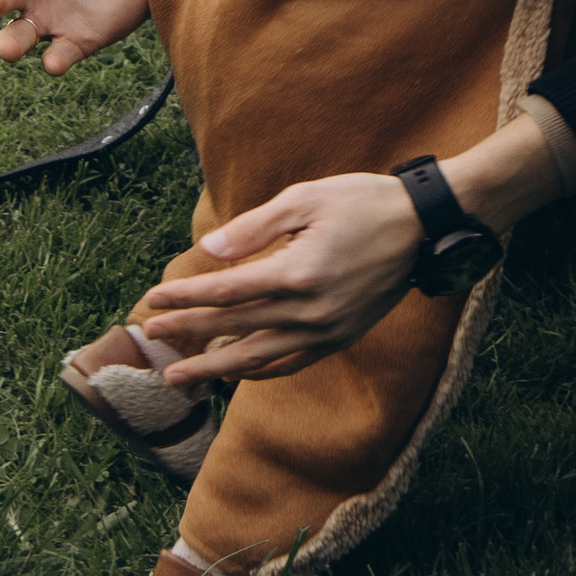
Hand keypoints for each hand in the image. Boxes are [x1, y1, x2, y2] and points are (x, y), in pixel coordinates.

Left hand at [139, 113, 562, 385]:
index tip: (153, 301)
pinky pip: (292, 363)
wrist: (424, 227)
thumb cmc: (363, 201)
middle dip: (188, 333)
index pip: (226, 291)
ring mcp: (328, 330)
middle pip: (235, 327)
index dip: (185, 298)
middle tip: (150, 337)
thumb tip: (208, 251)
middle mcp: (310, 310)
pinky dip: (259, 370)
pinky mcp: (342, 337)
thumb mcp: (306, 198)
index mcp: (297, 272)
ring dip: (215, 366)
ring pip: (260, 357)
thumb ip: (254, 227)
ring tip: (179, 376)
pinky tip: (234, 372)